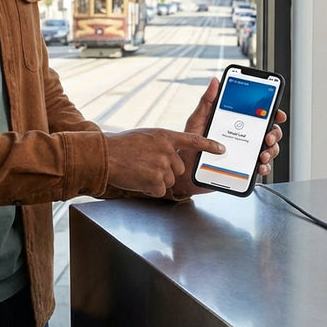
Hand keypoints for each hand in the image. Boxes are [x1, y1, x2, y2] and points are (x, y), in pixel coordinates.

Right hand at [105, 128, 224, 197]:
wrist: (105, 155)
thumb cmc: (121, 145)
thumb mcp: (146, 136)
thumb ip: (161, 144)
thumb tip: (170, 154)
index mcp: (165, 136)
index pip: (194, 140)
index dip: (209, 145)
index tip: (222, 149)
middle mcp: (167, 150)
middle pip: (179, 168)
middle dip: (166, 170)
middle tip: (147, 165)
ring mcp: (163, 167)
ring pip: (169, 180)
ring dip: (156, 180)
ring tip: (139, 171)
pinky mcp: (156, 182)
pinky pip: (159, 190)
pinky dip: (149, 189)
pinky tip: (138, 180)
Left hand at [171, 77, 287, 197]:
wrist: (185, 172)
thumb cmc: (190, 146)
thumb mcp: (197, 121)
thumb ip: (207, 102)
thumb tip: (215, 81)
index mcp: (236, 123)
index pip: (258, 115)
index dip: (272, 112)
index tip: (277, 113)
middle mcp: (243, 137)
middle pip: (269, 131)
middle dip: (274, 133)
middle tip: (267, 137)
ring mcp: (246, 153)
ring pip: (269, 149)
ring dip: (271, 150)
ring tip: (262, 154)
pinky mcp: (244, 169)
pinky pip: (261, 167)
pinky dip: (264, 166)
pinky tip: (259, 166)